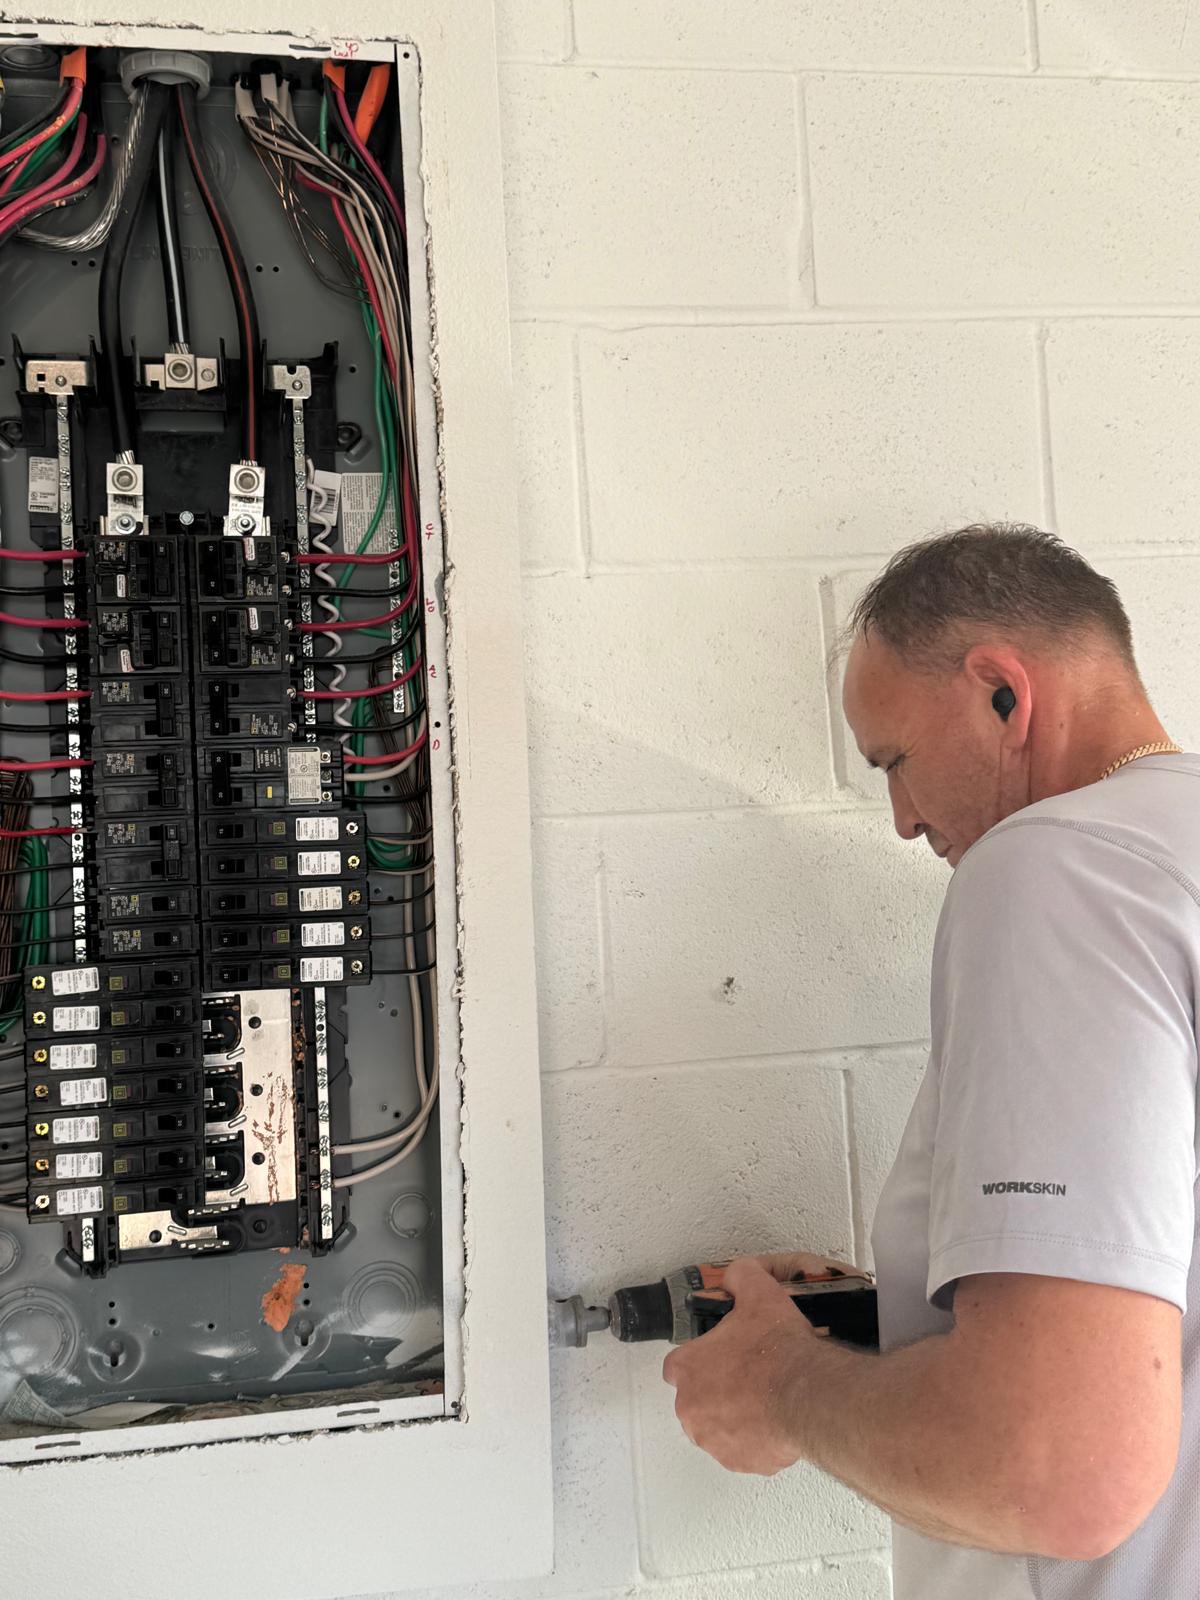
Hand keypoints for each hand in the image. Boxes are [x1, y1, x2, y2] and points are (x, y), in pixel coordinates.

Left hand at [662, 1255, 825, 1474]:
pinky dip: (755, 1440)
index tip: (724, 1355)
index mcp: (686, 1369)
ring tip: (765, 1399)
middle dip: (719, 1389)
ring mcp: (713, 1439)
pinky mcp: (739, 1461)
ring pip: (718, 1425)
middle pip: (698, 1397)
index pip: (678, 1364)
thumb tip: (738, 1274)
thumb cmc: (777, 1350)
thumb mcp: (758, 1293)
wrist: (806, 1392)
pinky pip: (742, 1449)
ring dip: (735, 1416)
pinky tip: (774, 1421)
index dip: (702, 1358)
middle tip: (750, 1376)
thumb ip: (740, 1276)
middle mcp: (691, 1409)